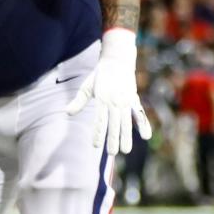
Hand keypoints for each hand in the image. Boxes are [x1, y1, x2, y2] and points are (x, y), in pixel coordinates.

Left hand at [65, 28, 151, 156]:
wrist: (117, 60)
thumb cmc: (99, 75)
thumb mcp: (87, 86)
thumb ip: (79, 101)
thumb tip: (67, 113)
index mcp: (102, 99)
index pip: (99, 120)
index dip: (98, 133)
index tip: (96, 146)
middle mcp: (114, 101)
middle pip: (114, 124)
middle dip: (113, 139)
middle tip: (112, 153)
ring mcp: (126, 101)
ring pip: (126, 122)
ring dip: (126, 136)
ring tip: (126, 150)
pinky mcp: (134, 99)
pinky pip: (139, 114)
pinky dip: (143, 124)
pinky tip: (145, 136)